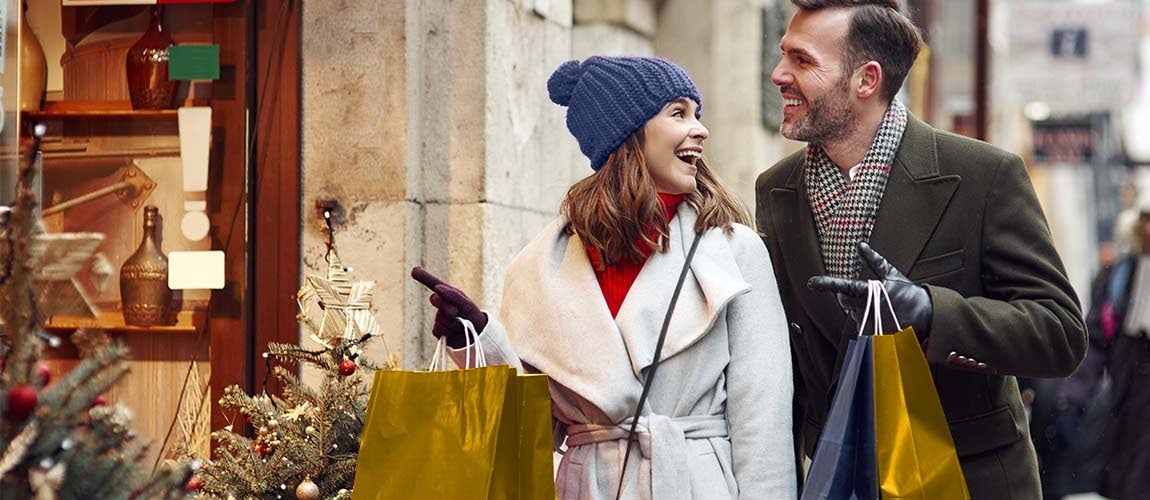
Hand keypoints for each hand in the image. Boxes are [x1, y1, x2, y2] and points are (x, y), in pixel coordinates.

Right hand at [411, 267, 487, 347]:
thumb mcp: (466, 304)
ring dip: (451, 322)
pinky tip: (455, 331)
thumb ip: (453, 295)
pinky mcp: (438, 330)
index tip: (414, 270)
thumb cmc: (473, 316)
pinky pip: (438, 329)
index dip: (423, 277)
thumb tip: (437, 288)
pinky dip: (448, 331)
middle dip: (446, 305)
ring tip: (461, 324)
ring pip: (439, 318)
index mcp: (449, 294)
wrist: (478, 335)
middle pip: (435, 299)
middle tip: (455, 312)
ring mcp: (439, 317)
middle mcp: (442, 304)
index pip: (433, 284)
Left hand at [807, 242, 931, 341]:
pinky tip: (882, 319)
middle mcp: (866, 308)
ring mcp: (870, 324)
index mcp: (869, 291)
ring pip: (853, 314)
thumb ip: (874, 260)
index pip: (843, 286)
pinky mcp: (874, 336)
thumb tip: (860, 244)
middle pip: (844, 302)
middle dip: (851, 297)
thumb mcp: (892, 273)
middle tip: (871, 295)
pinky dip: (868, 322)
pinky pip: (862, 327)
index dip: (826, 284)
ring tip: (881, 309)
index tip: (811, 282)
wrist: (927, 315)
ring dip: (862, 310)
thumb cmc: (908, 292)